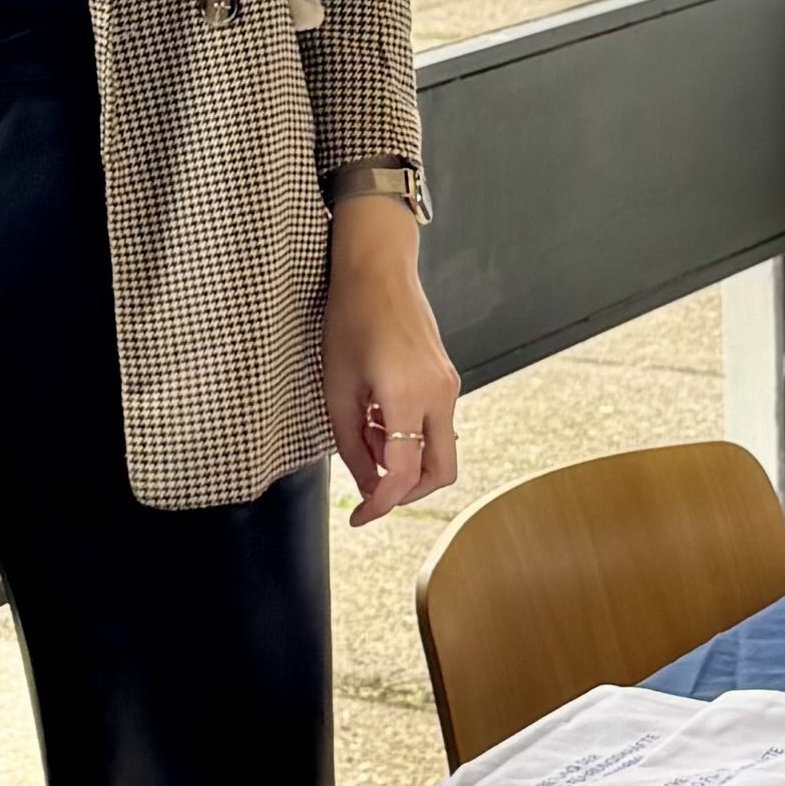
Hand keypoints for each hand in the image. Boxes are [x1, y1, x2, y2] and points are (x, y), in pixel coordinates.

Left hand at [324, 194, 460, 523]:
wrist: (378, 268)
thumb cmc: (351, 317)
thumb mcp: (336, 386)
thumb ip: (350, 442)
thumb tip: (365, 481)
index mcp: (406, 396)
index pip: (404, 475)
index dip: (379, 504)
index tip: (359, 516)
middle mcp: (439, 394)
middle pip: (441, 472)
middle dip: (407, 492)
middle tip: (371, 491)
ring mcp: (448, 385)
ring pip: (440, 449)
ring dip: (406, 459)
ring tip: (366, 435)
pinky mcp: (447, 377)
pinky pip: (436, 423)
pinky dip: (410, 435)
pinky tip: (378, 416)